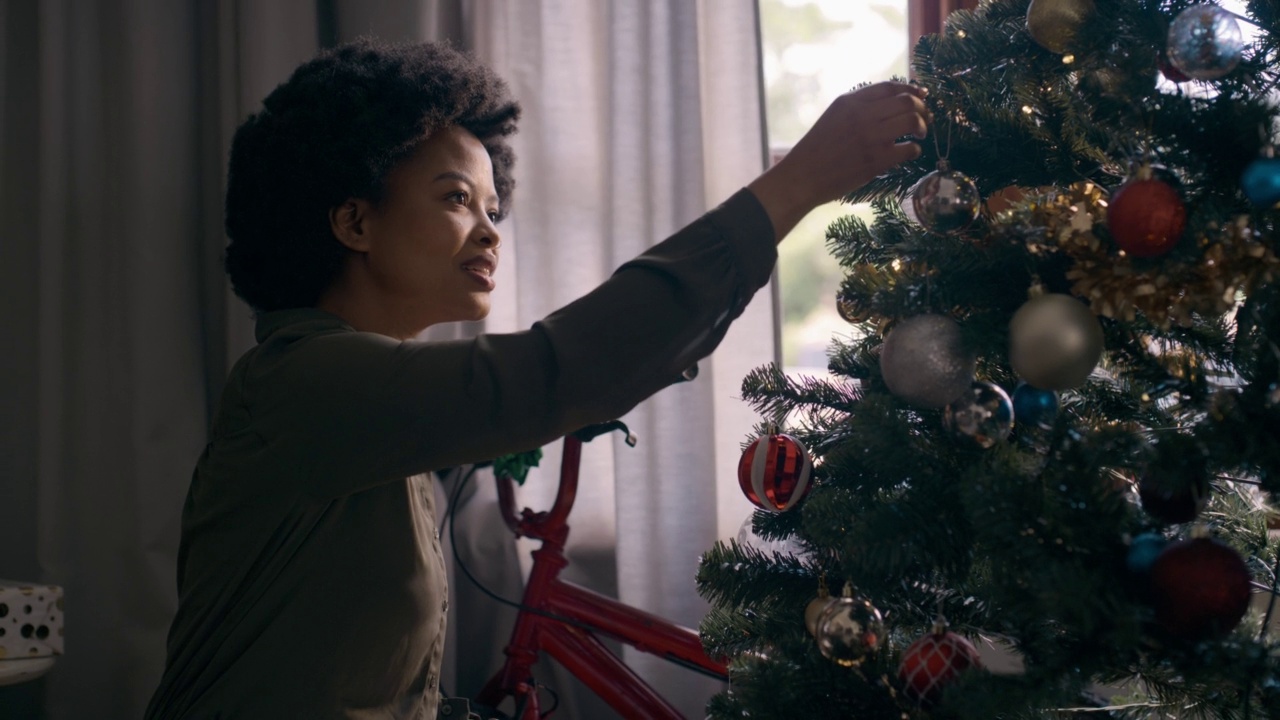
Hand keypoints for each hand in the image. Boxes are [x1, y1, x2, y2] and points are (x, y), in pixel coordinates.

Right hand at [748, 82, 928, 241]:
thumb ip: (859, 105)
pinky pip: (909, 149)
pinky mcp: (876, 160)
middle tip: (925, 118)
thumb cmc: (818, 148)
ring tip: (920, 134)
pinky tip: (910, 152)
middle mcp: (862, 115)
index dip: (911, 89)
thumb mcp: (834, 115)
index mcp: (850, 101)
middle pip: (907, 101)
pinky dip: (915, 149)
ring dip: (923, 126)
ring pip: (913, 121)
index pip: (890, 87)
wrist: (803, 176)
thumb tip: (893, 99)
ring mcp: (871, 138)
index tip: (922, 94)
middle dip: (922, 108)